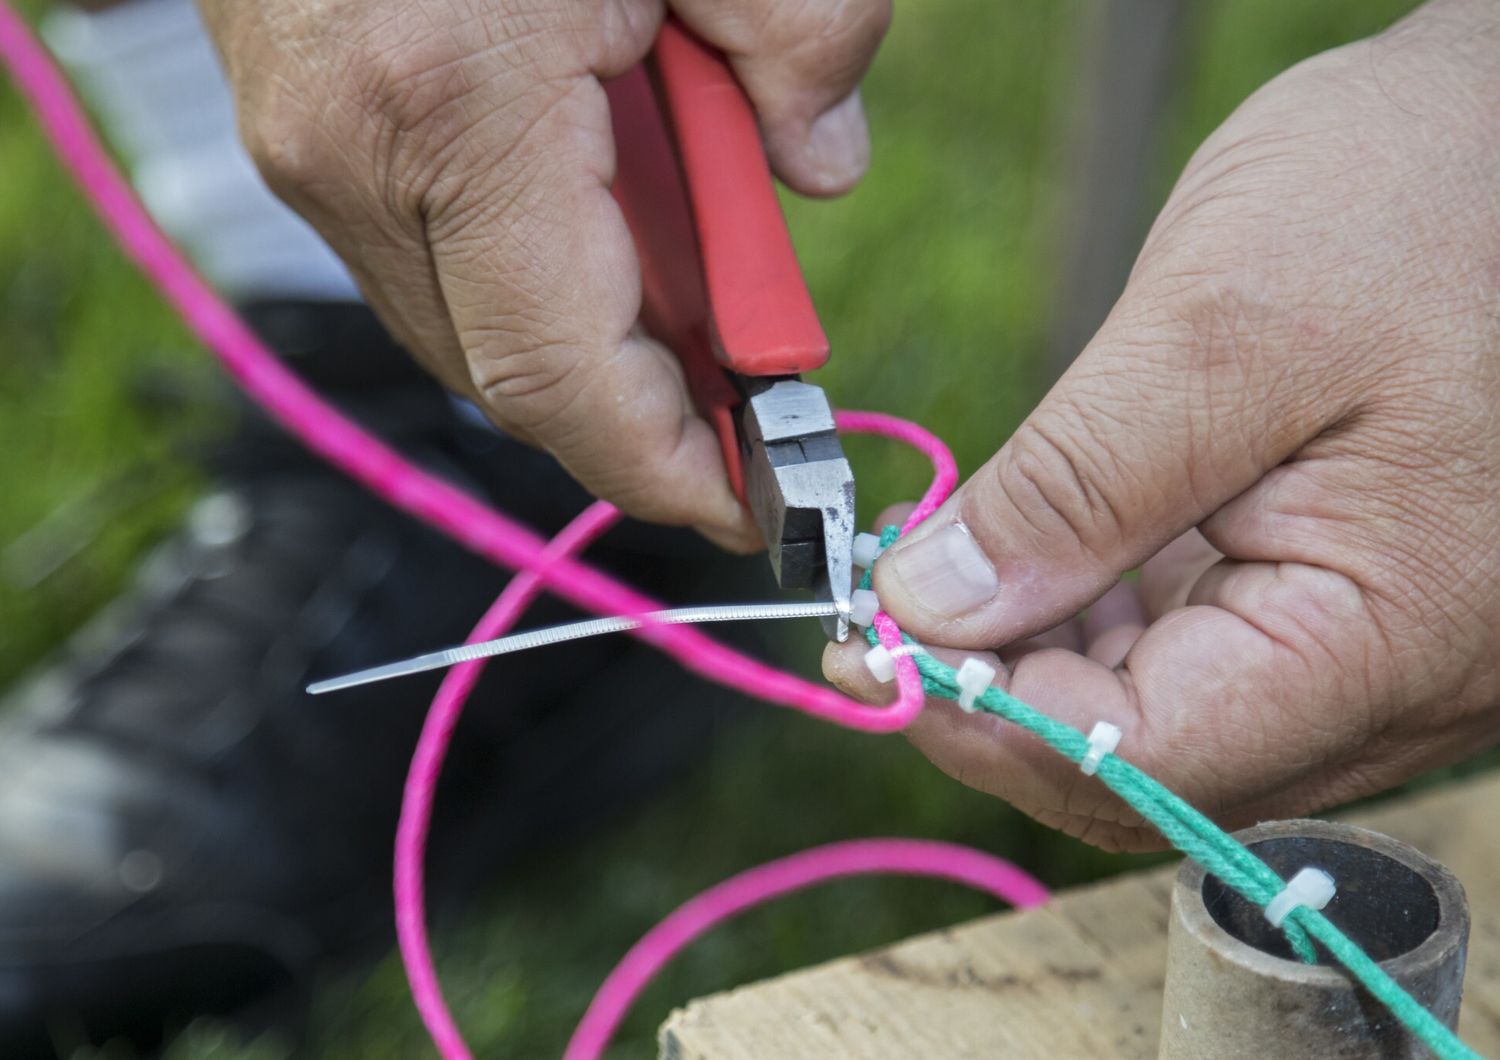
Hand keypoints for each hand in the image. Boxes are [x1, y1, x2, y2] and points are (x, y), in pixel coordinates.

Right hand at [197, 0, 889, 548]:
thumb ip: (800, 35)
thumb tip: (821, 168)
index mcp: (458, 107)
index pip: (565, 380)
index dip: (666, 468)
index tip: (751, 504)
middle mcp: (358, 152)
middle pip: (517, 375)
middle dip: (649, 406)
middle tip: (753, 391)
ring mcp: (312, 145)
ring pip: (471, 327)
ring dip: (596, 332)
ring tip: (697, 281)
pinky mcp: (306, 126)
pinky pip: (436, 258)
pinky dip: (538, 269)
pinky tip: (613, 214)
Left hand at [826, 0, 1499, 850]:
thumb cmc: (1420, 203)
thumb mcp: (1220, 330)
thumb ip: (1073, 489)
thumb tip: (935, 607)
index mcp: (1382, 635)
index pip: (1141, 760)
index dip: (984, 721)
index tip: (872, 645)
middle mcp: (1389, 677)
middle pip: (1146, 760)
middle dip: (996, 691)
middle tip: (889, 604)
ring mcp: (1370, 645)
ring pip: (1161, 712)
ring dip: (1036, 654)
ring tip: (946, 561)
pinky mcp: (1341, 597)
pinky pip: (1198, 653)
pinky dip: (1095, 615)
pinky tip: (1036, 550)